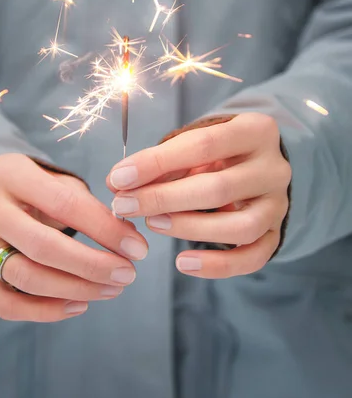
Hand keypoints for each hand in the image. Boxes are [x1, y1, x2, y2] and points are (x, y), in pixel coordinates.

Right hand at [0, 153, 147, 320]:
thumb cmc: (33, 191)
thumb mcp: (56, 182)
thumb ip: (87, 205)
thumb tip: (126, 237)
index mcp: (10, 174)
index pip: (64, 204)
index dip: (104, 229)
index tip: (138, 248)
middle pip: (42, 246)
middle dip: (92, 265)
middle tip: (127, 275)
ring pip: (25, 278)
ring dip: (75, 289)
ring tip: (111, 289)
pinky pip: (6, 304)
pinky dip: (45, 311)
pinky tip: (78, 305)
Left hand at [107, 114, 290, 278]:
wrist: (260, 165)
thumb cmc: (218, 153)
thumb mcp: (196, 145)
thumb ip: (163, 161)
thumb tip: (118, 182)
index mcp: (256, 131)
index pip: (202, 145)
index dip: (156, 163)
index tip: (118, 178)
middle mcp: (274, 168)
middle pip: (218, 188)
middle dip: (163, 199)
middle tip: (124, 206)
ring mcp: (279, 205)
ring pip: (240, 227)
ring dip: (189, 229)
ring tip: (152, 225)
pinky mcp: (277, 234)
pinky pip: (253, 258)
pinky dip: (218, 266)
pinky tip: (184, 263)